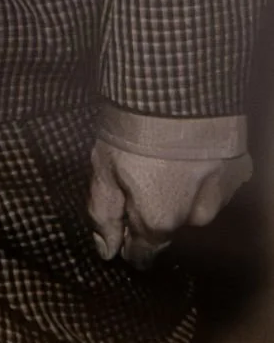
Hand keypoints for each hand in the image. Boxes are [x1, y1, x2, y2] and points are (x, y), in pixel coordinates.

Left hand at [88, 140, 252, 267]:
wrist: (175, 90)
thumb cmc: (131, 129)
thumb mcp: (103, 168)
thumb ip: (104, 213)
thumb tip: (107, 250)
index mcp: (159, 221)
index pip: (144, 252)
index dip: (129, 240)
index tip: (122, 222)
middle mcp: (196, 219)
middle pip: (169, 225)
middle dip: (155, 208)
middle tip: (142, 173)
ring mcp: (221, 196)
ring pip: (196, 204)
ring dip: (182, 189)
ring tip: (167, 156)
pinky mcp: (239, 172)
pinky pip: (217, 181)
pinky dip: (205, 171)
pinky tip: (191, 149)